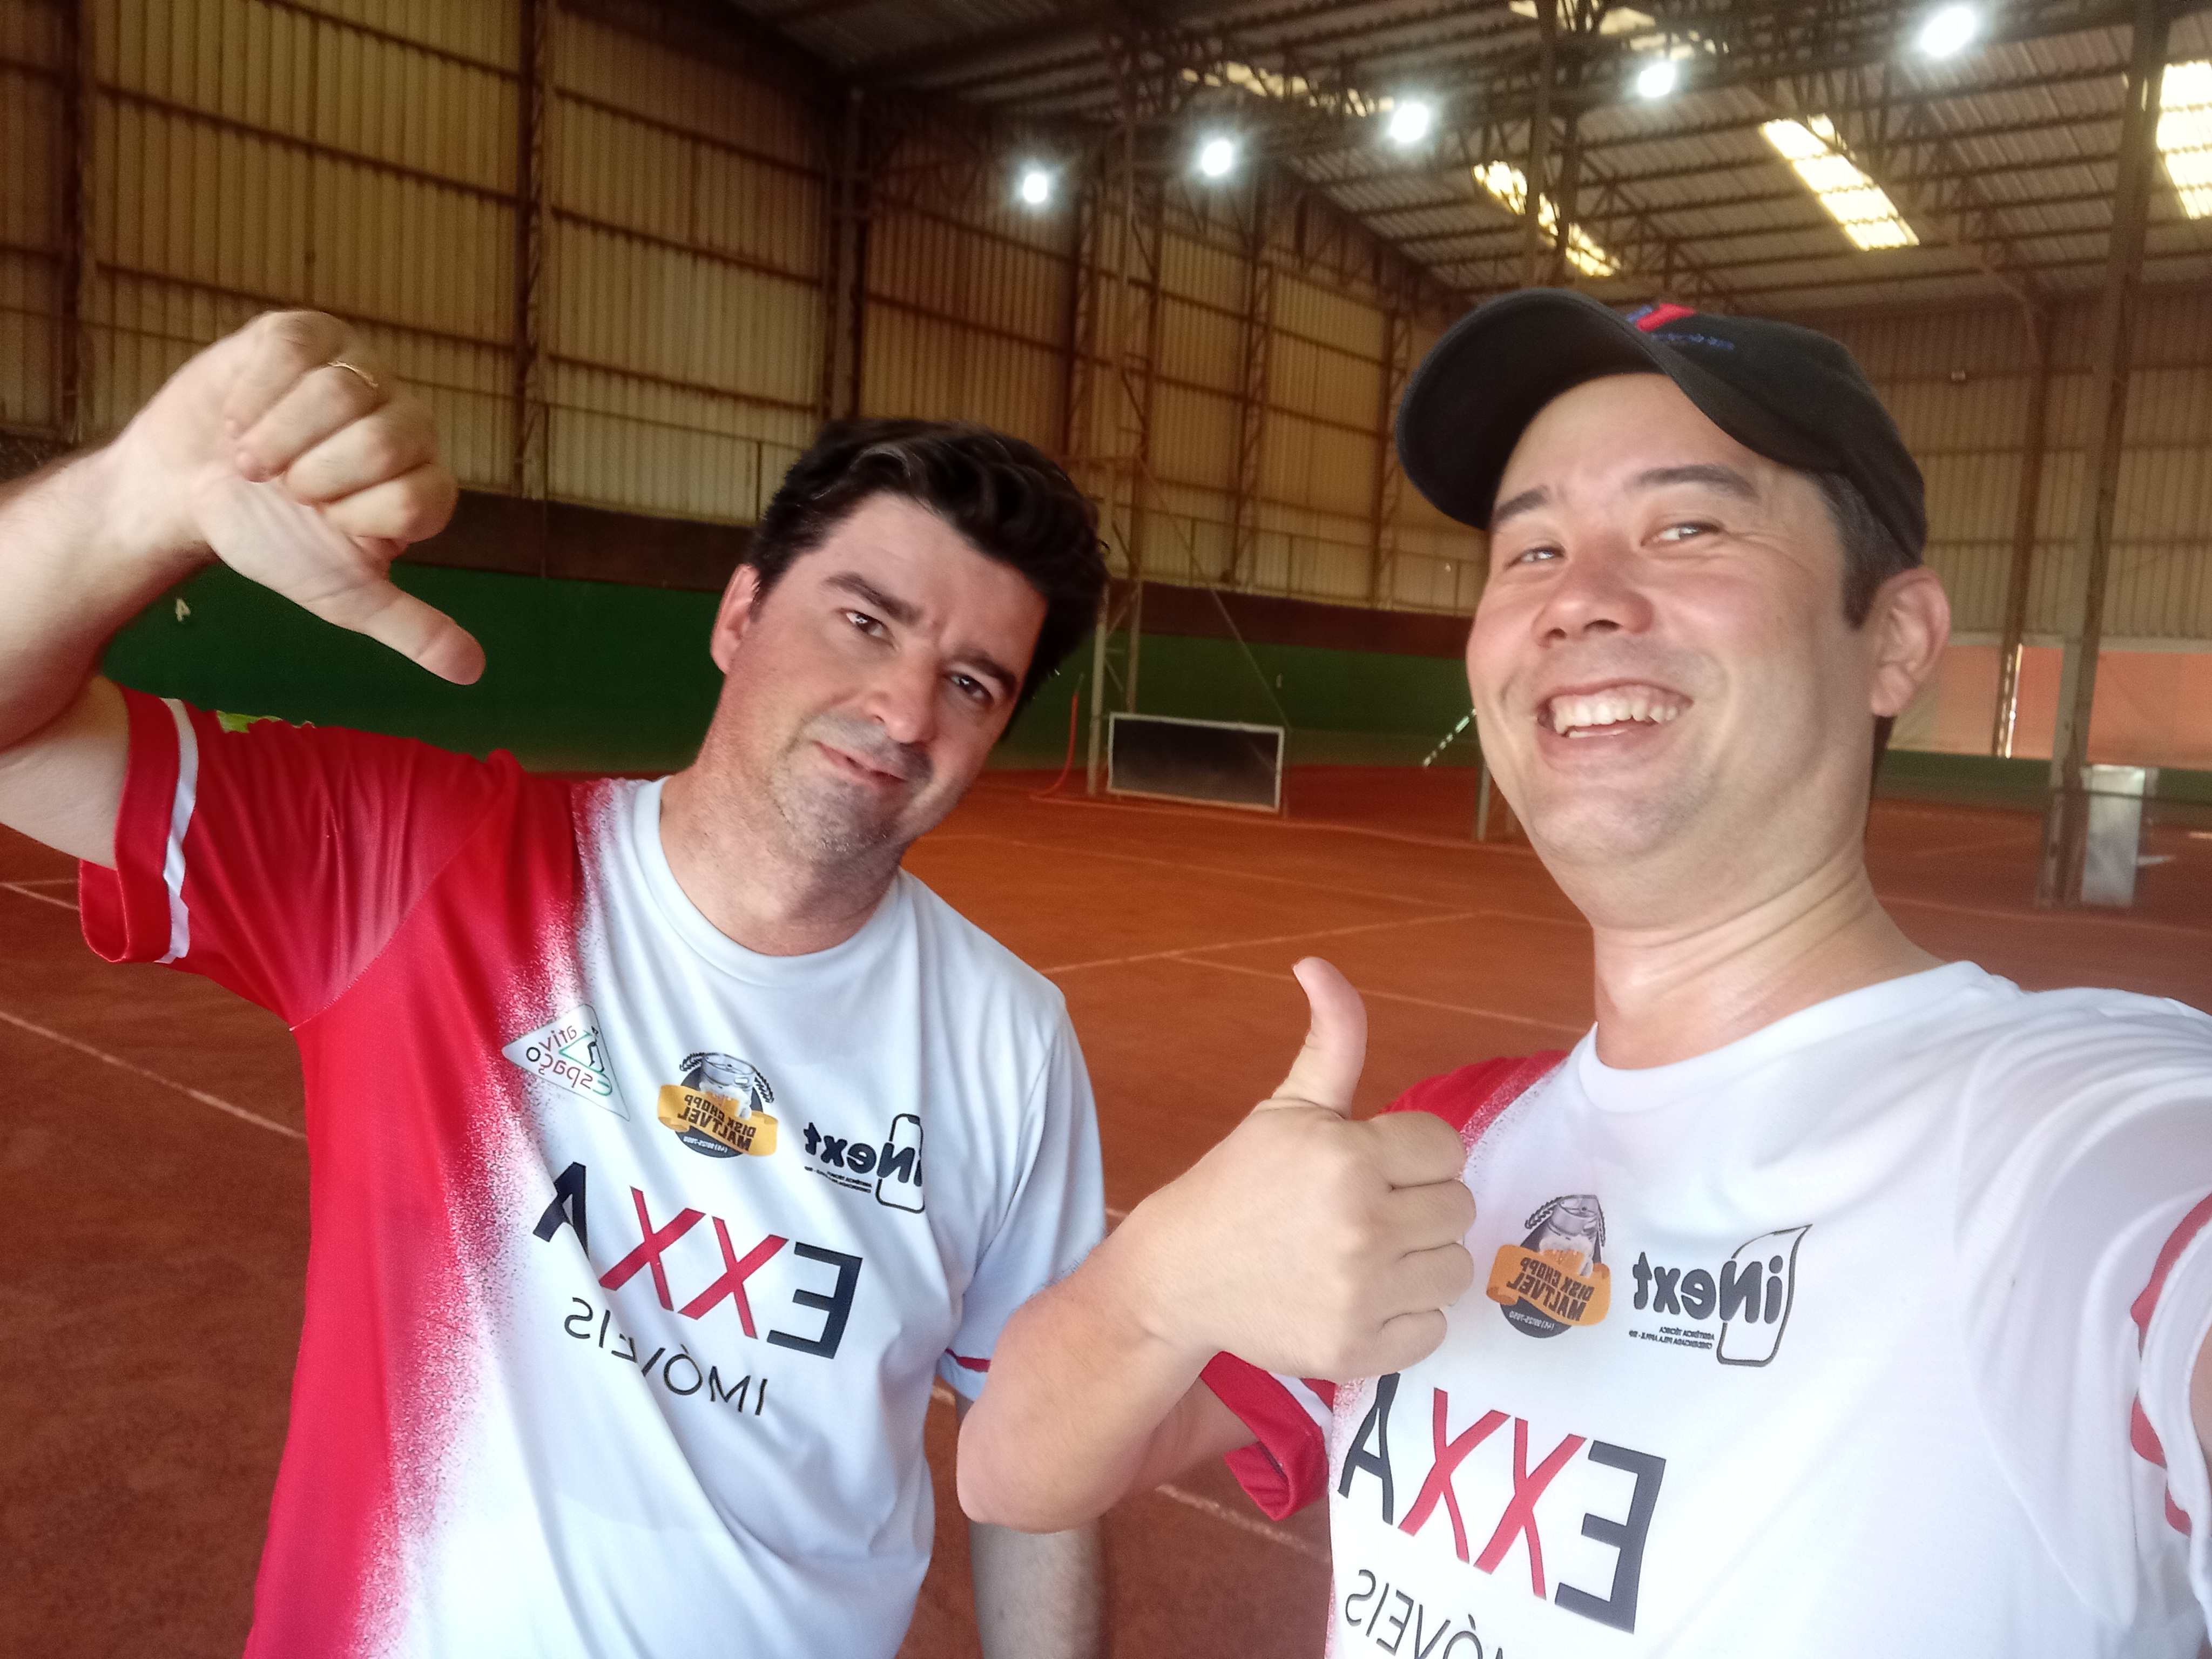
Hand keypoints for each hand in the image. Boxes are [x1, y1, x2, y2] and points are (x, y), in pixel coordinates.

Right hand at [103, 310, 480, 682]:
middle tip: (288, 490)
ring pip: (340, 391)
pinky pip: (293, 353)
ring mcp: (358, 369)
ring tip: (255, 458)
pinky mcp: (306, 334)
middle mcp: (406, 420)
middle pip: (388, 438)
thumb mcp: (343, 594)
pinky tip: (238, 417)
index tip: (325, 524)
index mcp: (424, 482)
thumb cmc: (272, 539)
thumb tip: (471, 671)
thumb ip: (410, 627)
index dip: (359, 516)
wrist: (188, 492)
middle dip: (318, 476)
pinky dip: (253, 396)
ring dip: (279, 438)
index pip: (422, 497)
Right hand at [1124, 957, 1476, 1380]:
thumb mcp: (1286, 1107)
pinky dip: (1405, 1316)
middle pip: (1458, 1208)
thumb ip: (1330, 1040)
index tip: (1373, 1166)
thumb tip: (1319, 964)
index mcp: (1348, 1155)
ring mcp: (1363, 1293)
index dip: (1414, 1155)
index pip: (1446, 1149)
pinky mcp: (1359, 1350)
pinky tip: (1360, 1297)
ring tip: (1366, 1254)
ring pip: (1454, 1268)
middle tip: (1365, 1211)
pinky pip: (1433, 1328)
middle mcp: (1363, 1224)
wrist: (1180, 1275)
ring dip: (1419, 1261)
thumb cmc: (1239, 1185)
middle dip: (1419, 1204)